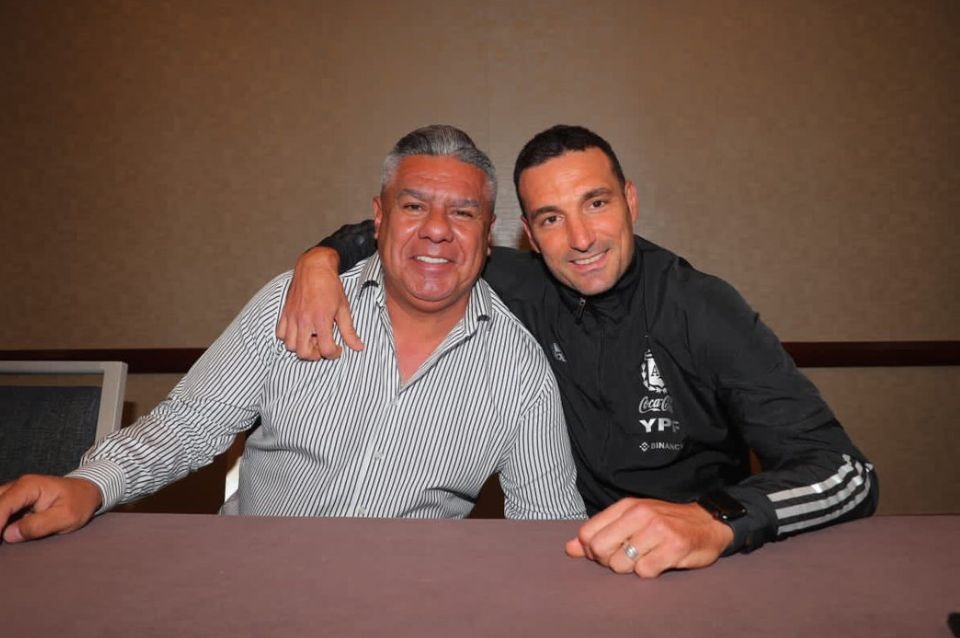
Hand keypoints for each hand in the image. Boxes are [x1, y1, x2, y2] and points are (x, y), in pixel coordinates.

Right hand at [0, 475, 102, 542]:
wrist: (88, 491)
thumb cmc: (79, 502)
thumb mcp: (66, 517)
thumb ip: (38, 525)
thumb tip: (9, 535)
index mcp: (28, 486)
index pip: (2, 505)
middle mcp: (17, 486)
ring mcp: (14, 492)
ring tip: (0, 541)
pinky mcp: (15, 501)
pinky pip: (0, 509)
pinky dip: (0, 520)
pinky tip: (2, 536)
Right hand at [276, 246, 364, 359]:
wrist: (314, 267)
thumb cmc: (330, 285)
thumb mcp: (344, 308)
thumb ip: (349, 330)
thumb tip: (358, 347)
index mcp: (321, 319)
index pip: (325, 349)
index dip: (334, 354)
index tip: (337, 349)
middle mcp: (304, 320)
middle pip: (303, 353)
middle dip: (315, 354)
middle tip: (322, 345)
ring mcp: (292, 317)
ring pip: (289, 345)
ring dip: (301, 346)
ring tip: (311, 337)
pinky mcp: (284, 312)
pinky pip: (280, 333)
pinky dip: (288, 337)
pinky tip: (300, 331)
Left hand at [565, 497, 733, 577]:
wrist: (708, 522)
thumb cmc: (665, 522)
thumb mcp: (631, 520)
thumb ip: (599, 532)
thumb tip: (569, 548)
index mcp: (626, 506)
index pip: (587, 533)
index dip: (592, 550)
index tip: (608, 550)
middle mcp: (640, 515)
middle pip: (600, 550)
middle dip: (608, 561)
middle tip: (625, 557)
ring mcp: (657, 531)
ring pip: (621, 564)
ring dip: (630, 568)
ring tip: (645, 558)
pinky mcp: (673, 548)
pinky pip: (644, 572)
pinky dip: (649, 572)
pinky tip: (659, 562)